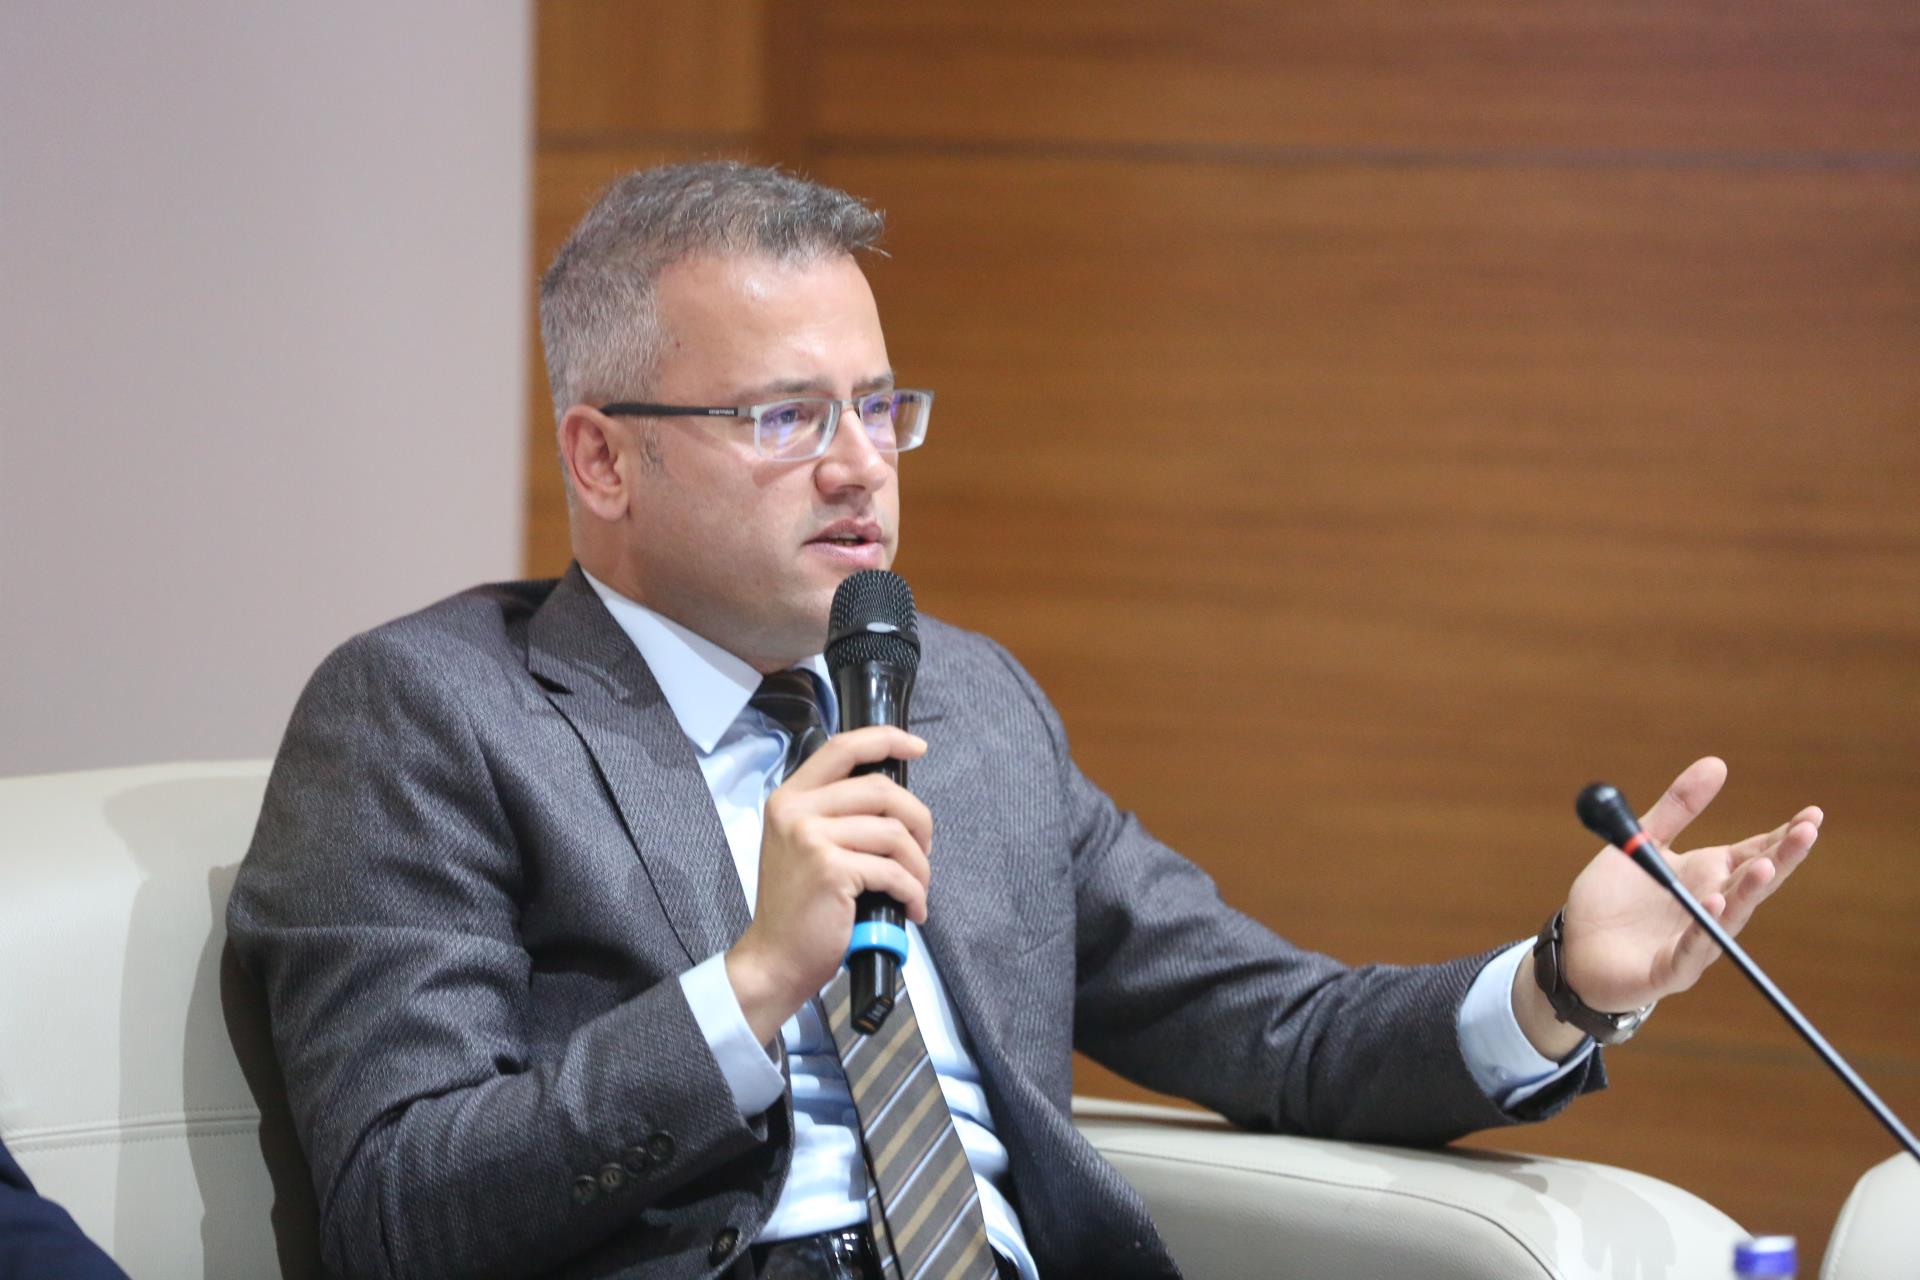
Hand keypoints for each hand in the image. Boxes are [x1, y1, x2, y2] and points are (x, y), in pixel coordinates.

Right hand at [725, 726, 931, 1042]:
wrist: (775, 958)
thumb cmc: (798, 908)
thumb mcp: (802, 846)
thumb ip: (834, 814)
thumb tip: (893, 799)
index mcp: (789, 798)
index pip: (842, 748)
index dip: (885, 740)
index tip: (917, 747)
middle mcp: (796, 810)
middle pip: (882, 789)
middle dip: (918, 820)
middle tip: (924, 851)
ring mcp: (811, 838)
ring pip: (895, 833)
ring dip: (919, 866)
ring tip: (918, 888)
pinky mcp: (831, 869)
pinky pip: (894, 872)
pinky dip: (913, 892)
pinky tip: (912, 908)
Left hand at [1515, 757, 1821, 1056]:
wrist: (1575, 950)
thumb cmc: (1614, 901)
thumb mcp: (1643, 843)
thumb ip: (1677, 808)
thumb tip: (1717, 762)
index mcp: (1707, 877)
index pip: (1754, 854)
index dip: (1782, 837)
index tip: (1812, 815)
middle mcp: (1709, 908)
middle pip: (1752, 882)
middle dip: (1781, 858)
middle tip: (1807, 832)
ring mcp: (1692, 942)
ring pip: (1728, 918)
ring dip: (1747, 892)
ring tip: (1765, 867)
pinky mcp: (1667, 969)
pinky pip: (1688, 952)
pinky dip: (1703, 931)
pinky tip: (1715, 905)